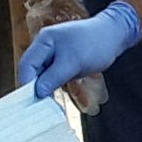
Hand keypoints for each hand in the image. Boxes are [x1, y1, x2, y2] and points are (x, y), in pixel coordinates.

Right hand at [19, 1, 140, 109]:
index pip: (26, 64)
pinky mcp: (62, 62)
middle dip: (33, 87)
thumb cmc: (95, 44)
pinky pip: (51, 76)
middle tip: (36, 106)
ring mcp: (54, 54)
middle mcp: (45, 47)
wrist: (115, 36)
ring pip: (41, 75)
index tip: (29, 100)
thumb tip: (37, 92)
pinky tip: (53, 98)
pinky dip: (52, 86)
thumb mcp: (73, 62)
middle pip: (31, 70)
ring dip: (42, 88)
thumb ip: (53, 77)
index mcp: (44, 41)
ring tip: (44, 105)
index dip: (26, 83)